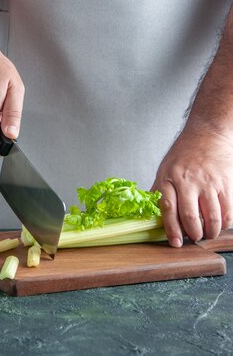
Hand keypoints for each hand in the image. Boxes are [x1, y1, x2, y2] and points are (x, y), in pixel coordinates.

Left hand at [151, 128, 232, 246]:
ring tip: (206, 233)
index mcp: (169, 177)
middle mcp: (188, 180)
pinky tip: (220, 223)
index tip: (175, 242)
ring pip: (211, 218)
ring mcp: (208, 182)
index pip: (167, 207)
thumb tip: (150, 212)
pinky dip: (224, 223)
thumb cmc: (185, 151)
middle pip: (190, 216)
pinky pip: (227, 212)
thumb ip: (160, 189)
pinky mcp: (225, 183)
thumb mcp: (165, 167)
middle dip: (193, 234)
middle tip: (193, 238)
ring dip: (209, 232)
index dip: (171, 228)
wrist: (207, 133)